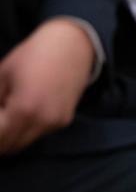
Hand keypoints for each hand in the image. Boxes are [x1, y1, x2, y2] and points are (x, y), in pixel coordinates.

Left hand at [0, 19, 95, 154]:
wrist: (73, 44)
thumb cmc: (33, 54)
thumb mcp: (2, 75)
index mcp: (23, 110)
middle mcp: (42, 121)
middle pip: (9, 147)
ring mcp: (56, 122)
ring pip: (24, 143)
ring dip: (12, 135)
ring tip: (8, 114)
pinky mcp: (65, 120)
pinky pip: (39, 133)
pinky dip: (28, 128)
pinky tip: (27, 109)